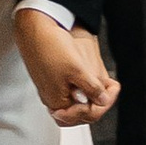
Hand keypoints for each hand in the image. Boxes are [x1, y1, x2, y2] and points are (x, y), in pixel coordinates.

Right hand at [16, 11, 118, 126]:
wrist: (33, 30)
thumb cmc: (51, 48)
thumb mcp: (77, 69)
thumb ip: (92, 89)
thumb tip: (103, 101)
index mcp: (58, 103)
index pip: (87, 115)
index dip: (104, 103)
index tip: (112, 90)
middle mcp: (53, 101)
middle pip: (81, 114)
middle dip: (97, 102)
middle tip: (108, 89)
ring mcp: (51, 91)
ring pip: (75, 104)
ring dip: (90, 96)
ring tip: (101, 85)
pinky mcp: (51, 81)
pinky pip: (69, 93)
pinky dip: (81, 88)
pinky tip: (87, 77)